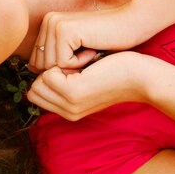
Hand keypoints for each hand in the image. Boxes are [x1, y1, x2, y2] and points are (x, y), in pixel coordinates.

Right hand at [27, 51, 149, 119]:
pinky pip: (48, 73)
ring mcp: (70, 104)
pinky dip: (62, 62)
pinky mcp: (74, 92)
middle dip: (47, 73)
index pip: (36, 95)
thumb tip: (40, 71)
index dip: (46, 77)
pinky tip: (84, 61)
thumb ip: (64, 82)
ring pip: (39, 81)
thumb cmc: (115, 72)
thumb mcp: (86, 80)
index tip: (70, 69)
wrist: (141, 77)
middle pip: (34, 90)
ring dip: (54, 67)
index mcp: (69, 111)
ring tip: (79, 64)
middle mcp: (68, 112)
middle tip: (74, 66)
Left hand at [29, 4, 146, 72]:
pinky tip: (93, 48)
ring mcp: (54, 23)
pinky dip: (80, 63)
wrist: (132, 26)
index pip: (37, 63)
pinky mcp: (64, 30)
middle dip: (66, 69)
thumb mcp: (74, 50)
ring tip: (90, 50)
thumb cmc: (107, 43)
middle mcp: (47, 21)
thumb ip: (53, 58)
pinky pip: (63, 63)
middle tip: (87, 54)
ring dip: (74, 67)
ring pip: (51, 66)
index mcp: (47, 25)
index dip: (60, 71)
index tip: (81, 58)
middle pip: (41, 66)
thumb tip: (32, 76)